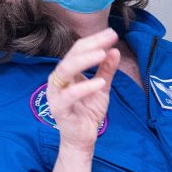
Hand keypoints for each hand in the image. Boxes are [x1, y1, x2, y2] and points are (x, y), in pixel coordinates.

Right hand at [46, 28, 119, 153]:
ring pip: (64, 71)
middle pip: (71, 56)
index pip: (79, 50)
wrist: (82, 138)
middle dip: (91, 45)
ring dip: (84, 61)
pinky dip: (84, 87)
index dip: (95, 40)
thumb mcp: (102, 87)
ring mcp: (56, 94)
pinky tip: (100, 82)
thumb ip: (106, 69)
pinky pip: (69, 96)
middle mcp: (59, 80)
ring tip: (102, 54)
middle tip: (110, 37)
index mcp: (67, 72)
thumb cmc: (87, 110)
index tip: (113, 33)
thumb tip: (114, 50)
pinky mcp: (59, 109)